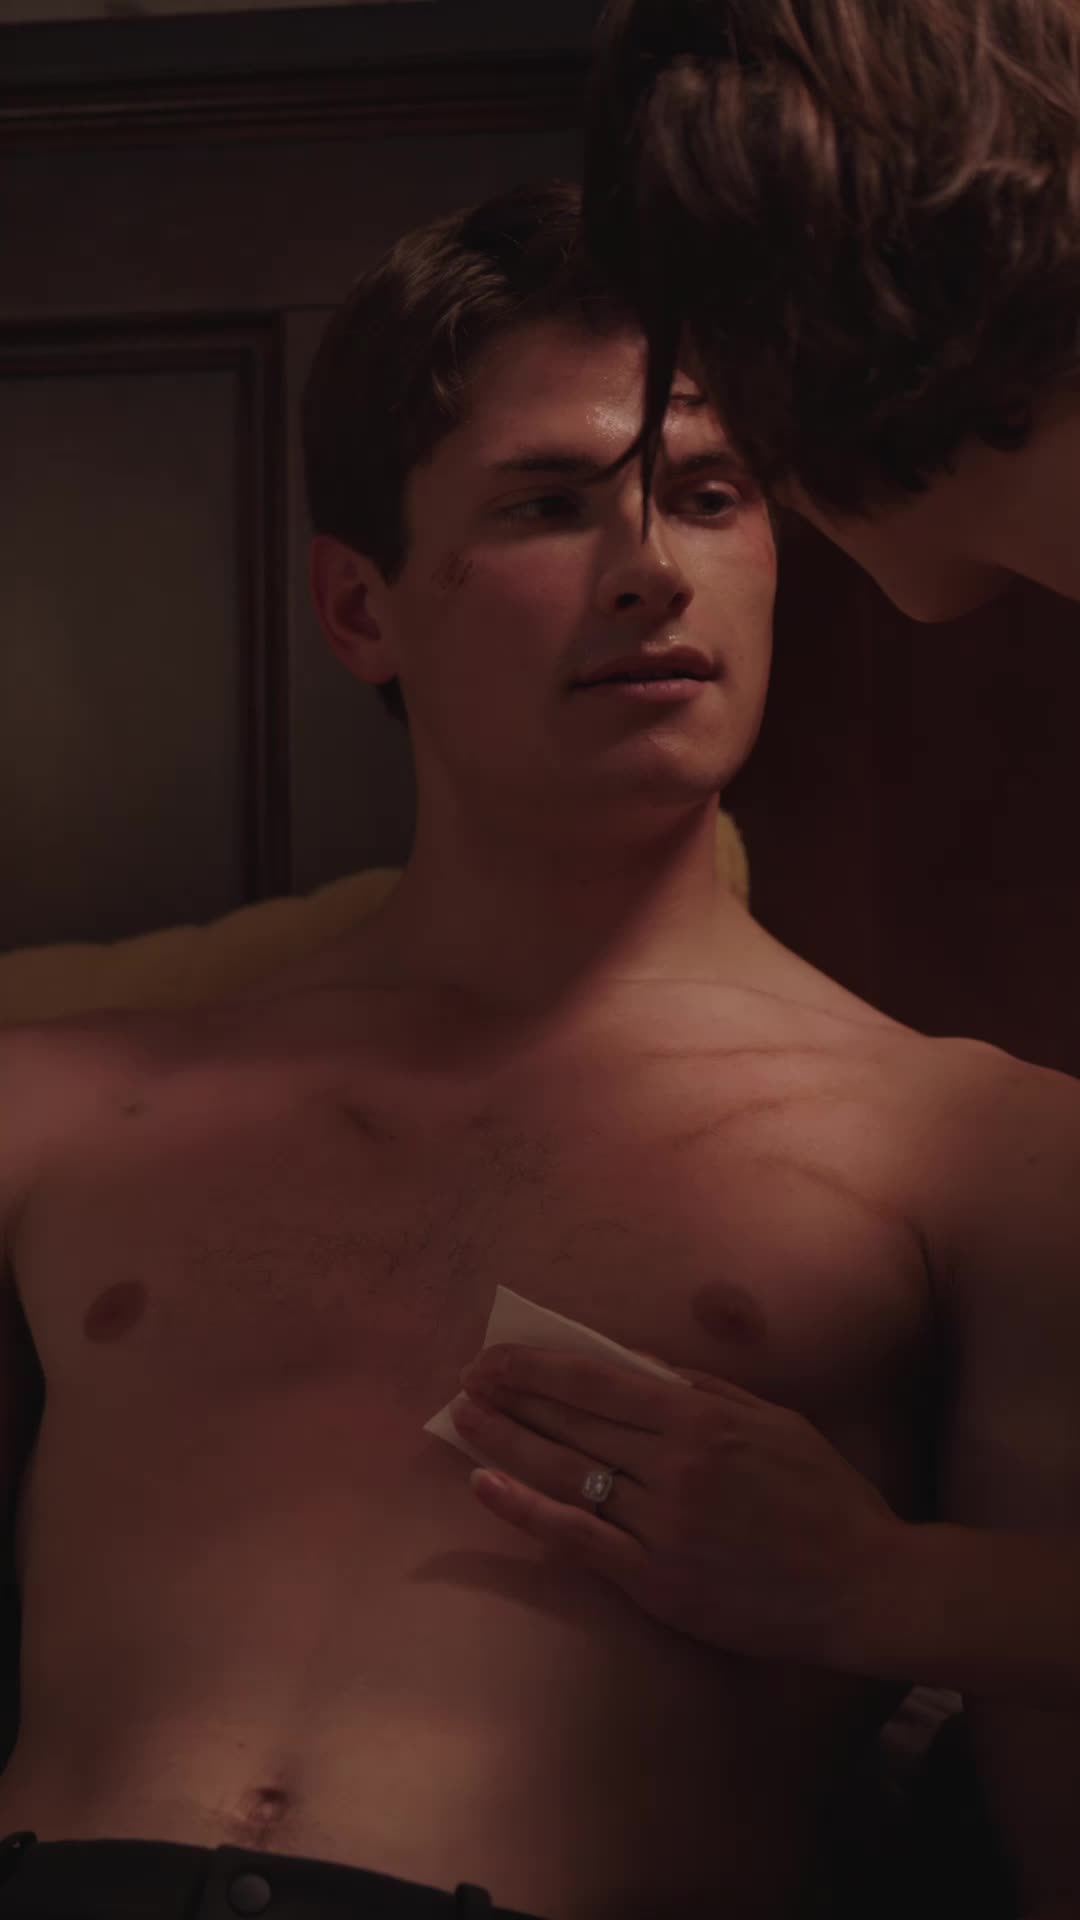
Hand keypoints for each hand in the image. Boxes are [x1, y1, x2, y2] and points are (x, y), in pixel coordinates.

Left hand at [452, 1343, 907, 1670]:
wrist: (862, 1585)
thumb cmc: (825, 1497)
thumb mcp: (774, 1420)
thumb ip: (703, 1388)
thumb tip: (633, 1360)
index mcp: (701, 1419)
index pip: (597, 1382)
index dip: (538, 1368)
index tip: (496, 1357)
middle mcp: (674, 1466)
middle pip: (572, 1423)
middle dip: (511, 1399)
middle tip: (466, 1383)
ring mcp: (662, 1526)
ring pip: (566, 1475)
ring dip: (506, 1444)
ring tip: (464, 1422)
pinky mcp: (657, 1581)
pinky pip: (577, 1540)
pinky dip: (526, 1510)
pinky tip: (486, 1486)